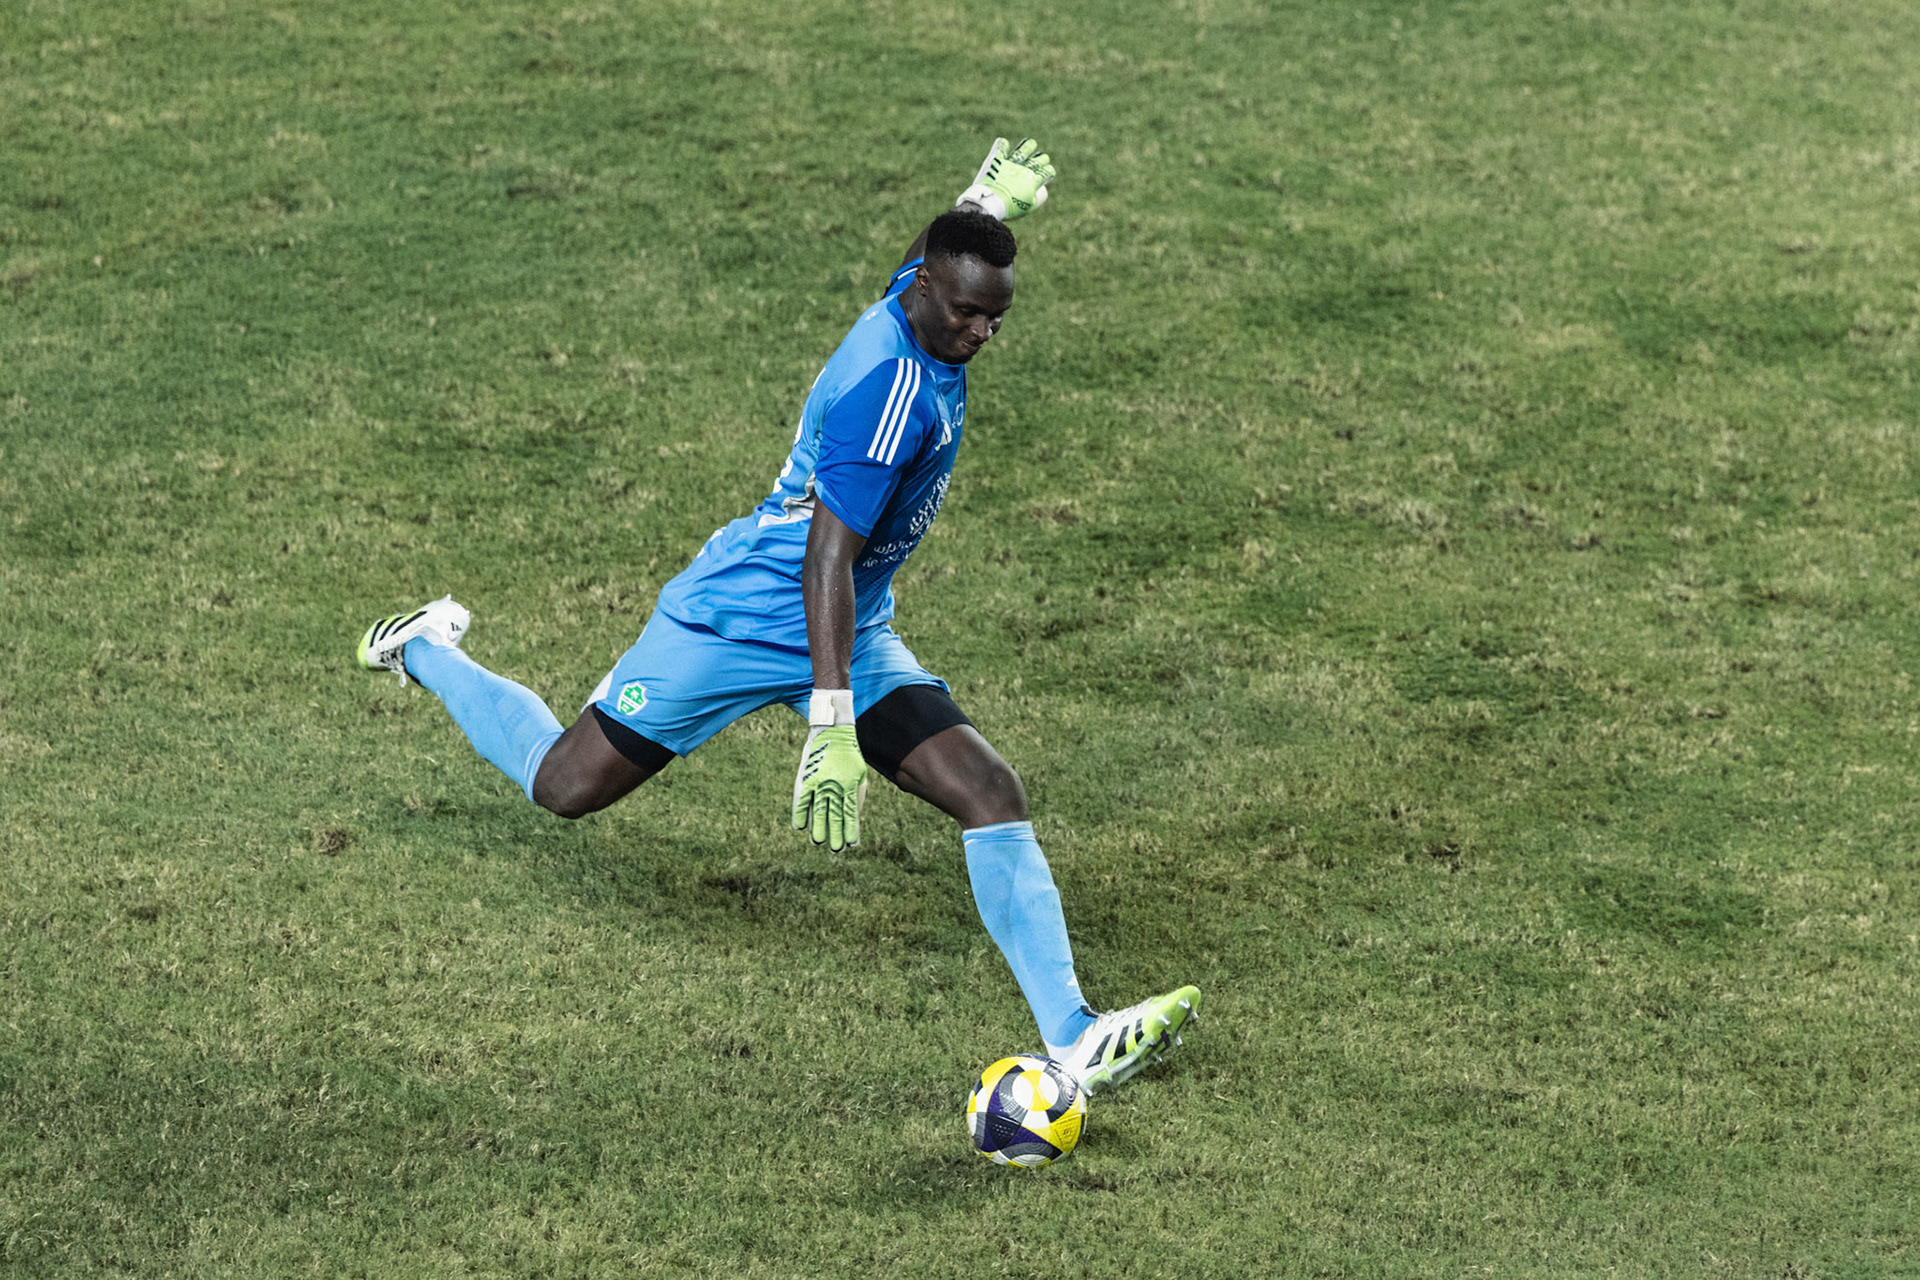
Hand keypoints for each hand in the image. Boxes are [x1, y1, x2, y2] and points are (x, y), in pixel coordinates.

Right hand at [792, 725, 867, 850]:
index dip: (850, 829)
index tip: (850, 844)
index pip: (850, 813)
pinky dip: (800, 813)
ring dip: (818, 828)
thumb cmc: (849, 756)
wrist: (833, 732)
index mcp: (850, 785)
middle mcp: (835, 787)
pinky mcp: (807, 778)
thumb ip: (858, 794)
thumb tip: (855, 815)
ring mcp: (820, 783)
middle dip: (835, 834)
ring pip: (819, 810)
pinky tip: (800, 826)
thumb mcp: (860, 774)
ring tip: (818, 842)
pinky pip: (802, 800)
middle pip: (834, 815)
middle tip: (835, 849)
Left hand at [956, 136, 1055, 221]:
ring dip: (1029, 146)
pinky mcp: (997, 160)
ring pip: (1024, 149)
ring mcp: (1011, 163)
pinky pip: (1001, 147)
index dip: (1049, 172)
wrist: (990, 203)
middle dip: (1042, 159)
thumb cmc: (1009, 208)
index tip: (1047, 174)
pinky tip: (1004, 143)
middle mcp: (1024, 169)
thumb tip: (1042, 189)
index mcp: (1034, 181)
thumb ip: (1038, 197)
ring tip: (1031, 144)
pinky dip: (1002, 144)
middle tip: (1041, 160)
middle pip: (1040, 159)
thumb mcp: (1028, 207)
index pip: (1047, 172)